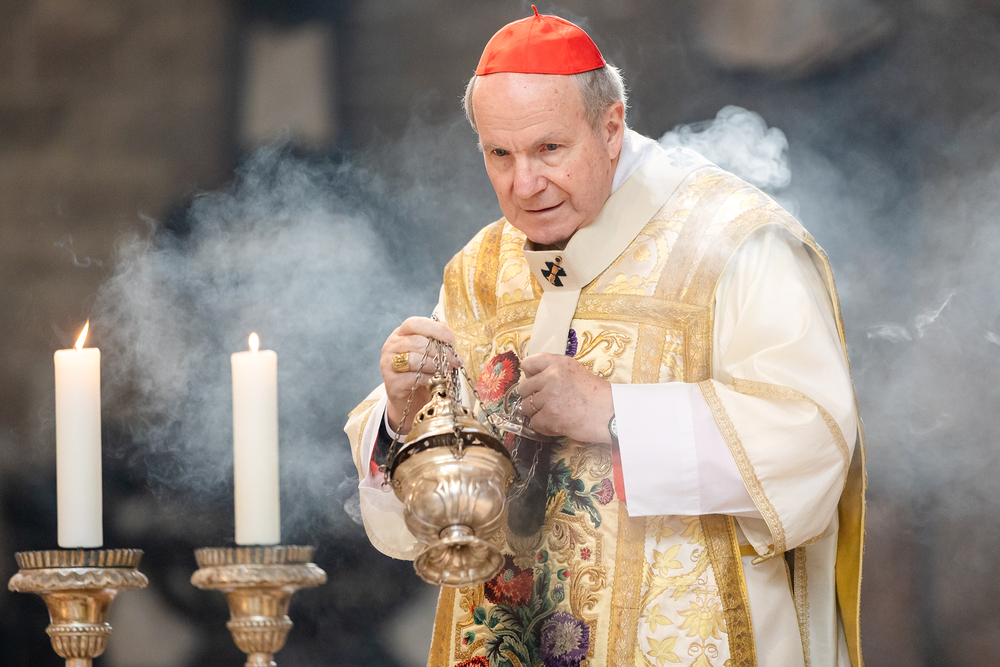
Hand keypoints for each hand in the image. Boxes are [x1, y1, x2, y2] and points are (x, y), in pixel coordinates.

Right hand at [380, 317, 459, 432]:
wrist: (412, 398)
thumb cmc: (423, 370)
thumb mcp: (430, 353)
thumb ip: (437, 341)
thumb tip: (450, 337)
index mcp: (401, 333)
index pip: (414, 324)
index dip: (434, 329)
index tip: (450, 338)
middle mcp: (391, 346)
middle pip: (416, 342)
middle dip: (439, 350)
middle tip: (455, 359)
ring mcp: (388, 364)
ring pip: (414, 359)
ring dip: (435, 365)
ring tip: (447, 370)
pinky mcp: (391, 382)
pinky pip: (413, 377)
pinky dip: (428, 378)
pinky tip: (435, 380)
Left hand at [518, 354, 613, 442]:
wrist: (611, 414)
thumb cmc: (597, 396)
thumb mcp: (575, 371)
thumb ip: (553, 370)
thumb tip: (531, 377)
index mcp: (558, 363)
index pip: (528, 363)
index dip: (530, 375)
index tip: (537, 383)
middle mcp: (551, 377)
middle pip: (523, 388)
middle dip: (532, 397)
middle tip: (548, 403)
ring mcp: (549, 397)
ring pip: (525, 407)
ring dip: (537, 413)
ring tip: (555, 414)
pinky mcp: (550, 416)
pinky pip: (534, 423)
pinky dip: (544, 427)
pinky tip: (558, 424)